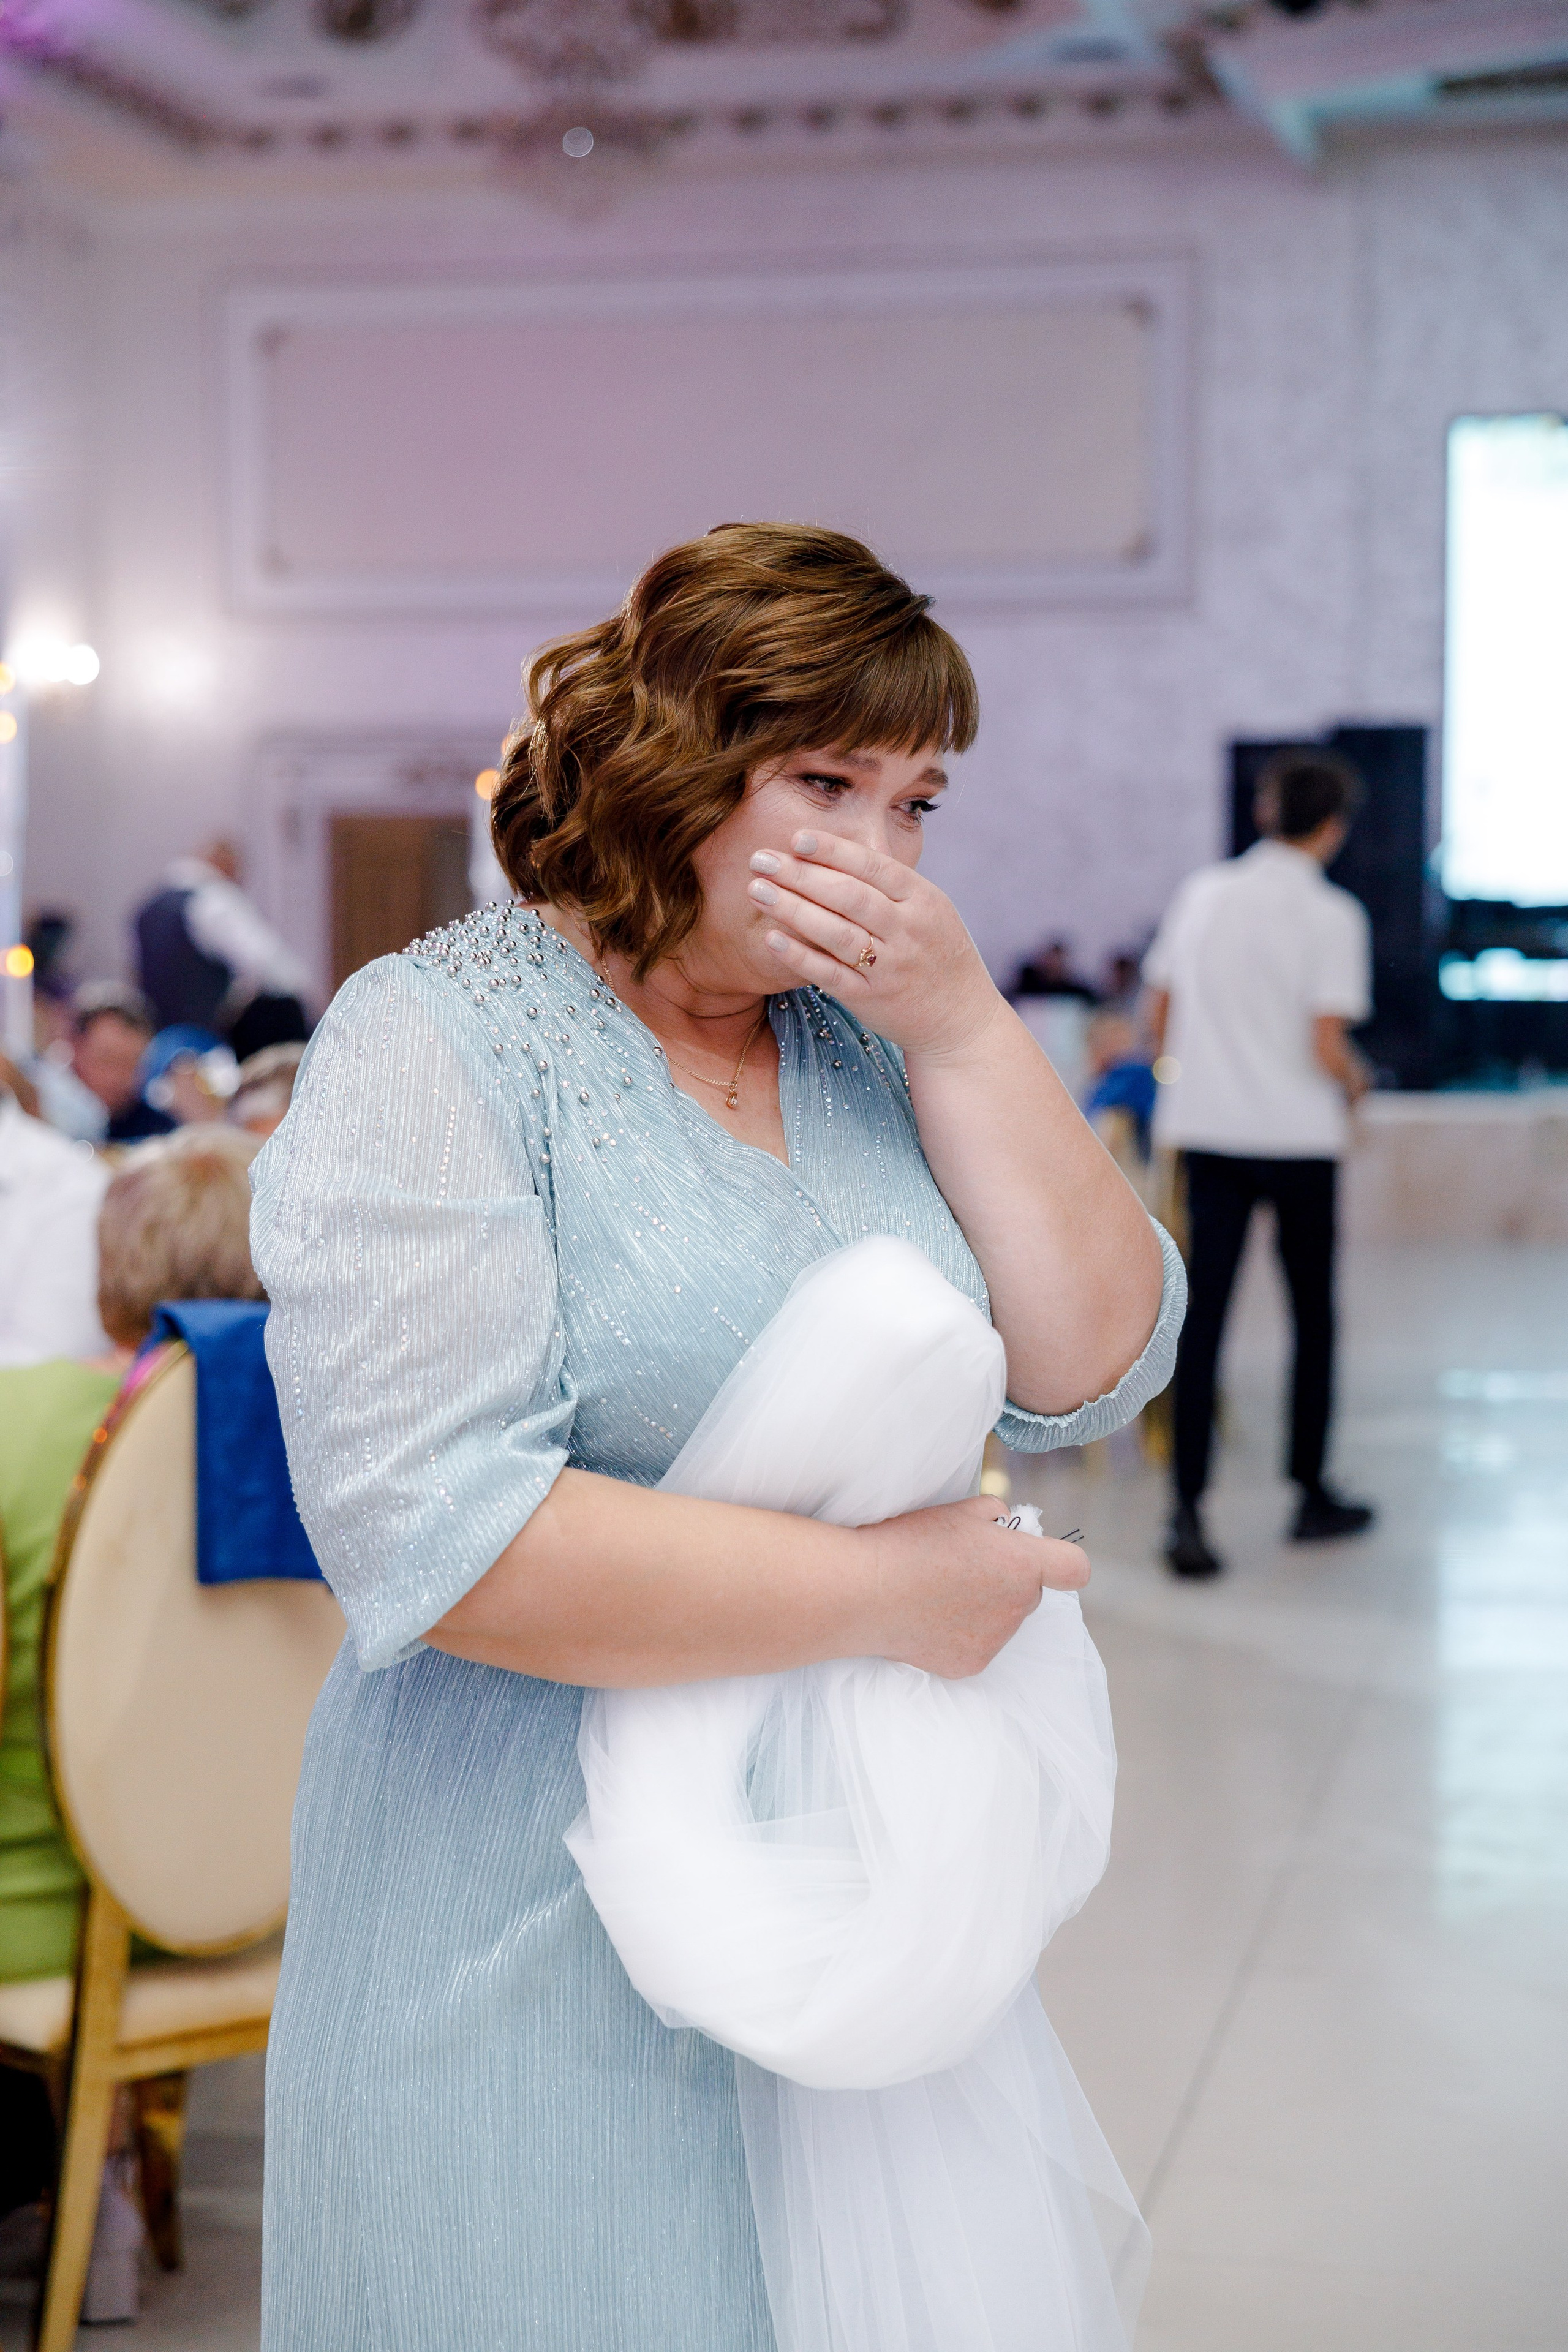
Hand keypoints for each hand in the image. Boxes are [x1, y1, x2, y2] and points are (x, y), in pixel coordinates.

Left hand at [747, 831, 1001, 1059]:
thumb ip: (891, 885)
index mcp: (923, 900)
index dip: (832, 849)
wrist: (963, 1021)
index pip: (872, 866)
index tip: (796, 837)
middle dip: (800, 874)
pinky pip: (829, 974)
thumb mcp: (931, 911)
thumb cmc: (938, 956)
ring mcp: (889, 966)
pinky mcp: (870, 998)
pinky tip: (771, 938)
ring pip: (835, 932)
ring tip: (756, 890)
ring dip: (791, 909)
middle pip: (848, 895)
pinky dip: (799, 955)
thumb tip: (836, 851)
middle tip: (760, 859)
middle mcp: (907, 931)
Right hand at [862, 1494, 1088, 1680]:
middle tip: (965, 1568)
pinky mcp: (970, 1665)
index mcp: (1023, 1564)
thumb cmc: (910, 1543)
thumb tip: (1003, 1526)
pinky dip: (960, 1634)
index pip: (1075, 1569)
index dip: (1061, 1563)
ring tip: (938, 1593)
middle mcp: (1019, 1607)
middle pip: (1031, 1594)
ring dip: (984, 1608)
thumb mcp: (959, 1511)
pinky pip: (977, 1645)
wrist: (865, 1591)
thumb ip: (994, 1515)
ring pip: (1003, 1621)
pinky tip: (929, 1618)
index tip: (1039, 1560)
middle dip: (1008, 1582)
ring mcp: (996, 1641)